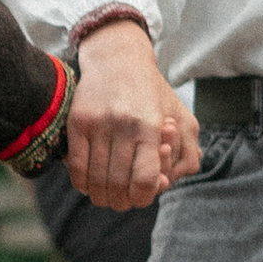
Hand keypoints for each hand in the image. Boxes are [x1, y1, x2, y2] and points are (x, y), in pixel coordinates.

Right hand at [65, 16, 199, 211]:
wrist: (118, 60)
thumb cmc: (153, 94)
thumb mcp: (182, 119)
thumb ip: (186, 155)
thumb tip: (165, 184)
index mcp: (152, 126)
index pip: (144, 179)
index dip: (142, 197)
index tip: (141, 196)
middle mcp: (125, 125)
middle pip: (118, 184)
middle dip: (121, 201)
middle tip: (123, 201)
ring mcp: (99, 123)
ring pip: (96, 179)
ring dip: (101, 196)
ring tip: (106, 196)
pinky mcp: (78, 121)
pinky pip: (76, 166)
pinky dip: (82, 183)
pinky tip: (89, 184)